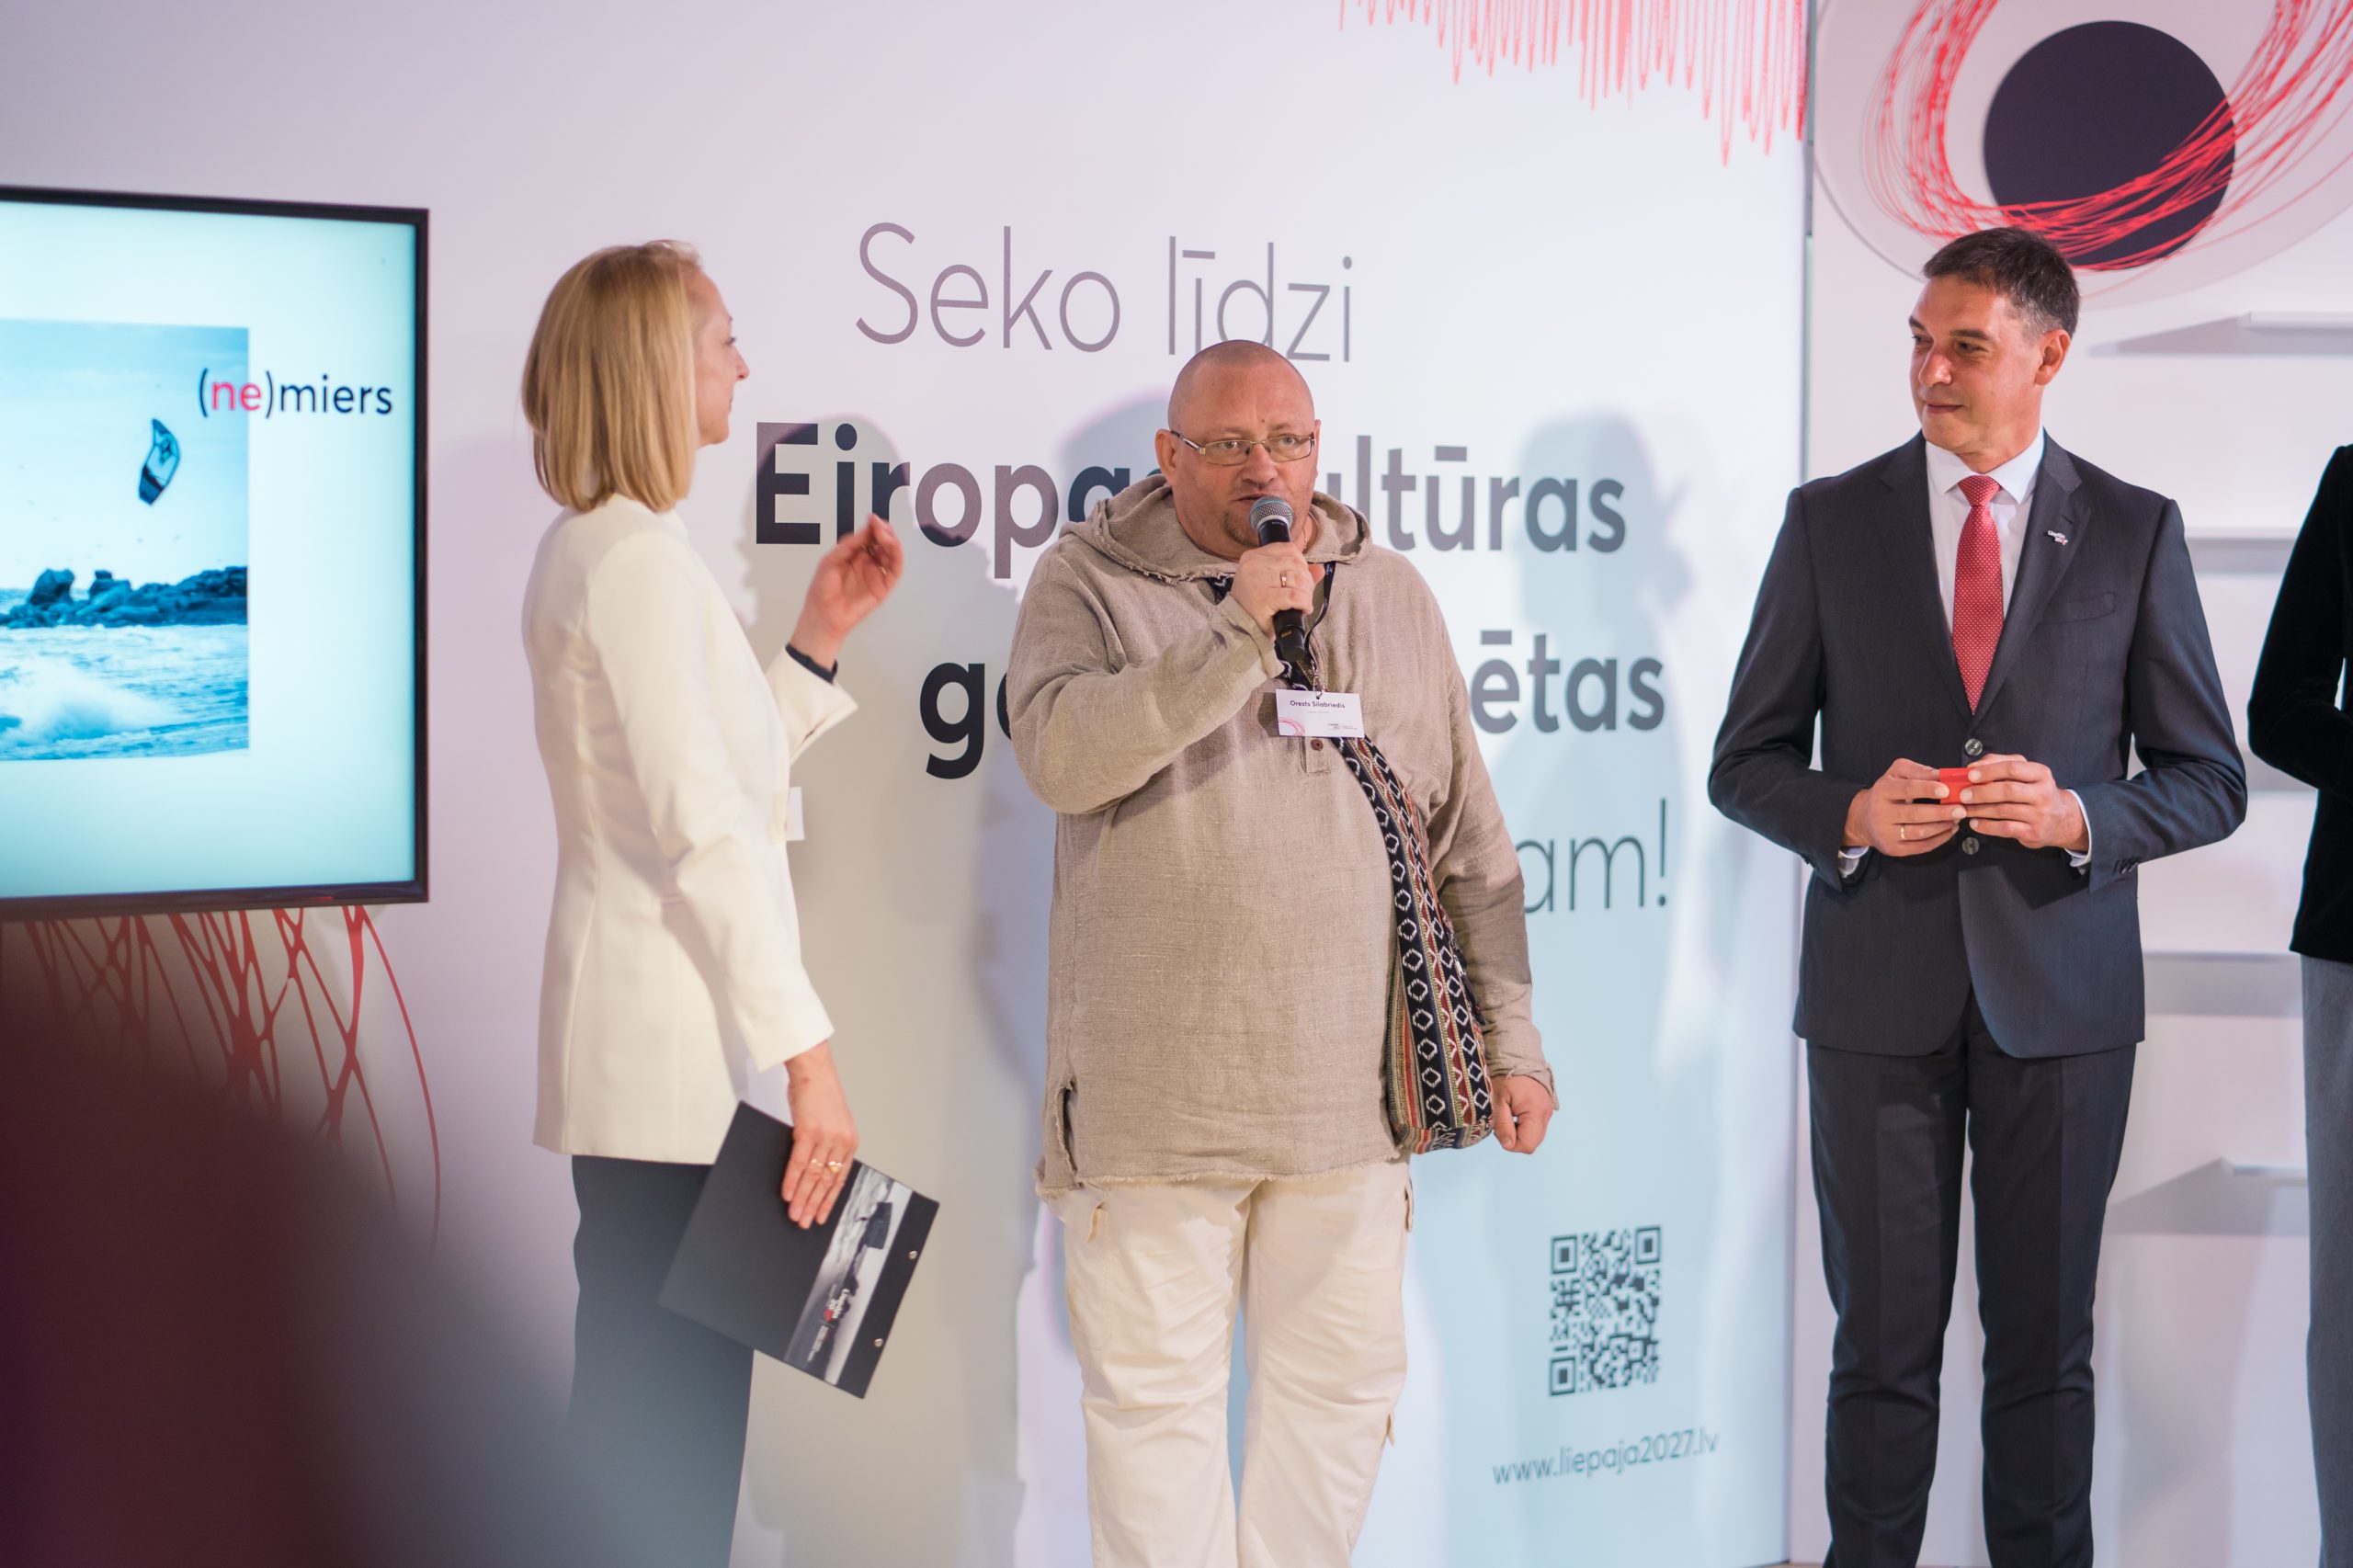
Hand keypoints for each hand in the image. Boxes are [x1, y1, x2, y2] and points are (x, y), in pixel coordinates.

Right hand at [781, 1042, 858, 1227]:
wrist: (813, 1070)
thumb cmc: (820, 1094)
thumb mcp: (832, 1122)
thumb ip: (827, 1145)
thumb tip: (813, 1170)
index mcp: (849, 1141)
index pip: (840, 1178)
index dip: (830, 1200)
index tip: (821, 1216)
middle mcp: (841, 1141)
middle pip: (826, 1181)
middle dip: (814, 1205)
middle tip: (804, 1222)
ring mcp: (825, 1137)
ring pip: (813, 1176)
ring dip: (802, 1198)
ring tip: (794, 1214)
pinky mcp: (808, 1131)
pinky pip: (799, 1163)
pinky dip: (792, 1181)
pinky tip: (788, 1194)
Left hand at [790, 515, 904, 668]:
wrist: (823, 614)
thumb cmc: (822, 592)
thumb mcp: (831, 559)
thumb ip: (850, 544)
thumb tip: (866, 530)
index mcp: (853, 556)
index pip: (869, 537)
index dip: (873, 527)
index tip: (872, 519)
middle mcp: (866, 564)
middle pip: (883, 543)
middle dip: (883, 531)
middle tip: (879, 525)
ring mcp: (875, 574)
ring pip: (891, 553)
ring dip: (891, 540)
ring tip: (884, 534)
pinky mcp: (883, 587)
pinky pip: (895, 569)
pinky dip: (896, 555)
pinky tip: (890, 546)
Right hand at [1229, 539, 1320, 637]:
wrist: (1238, 628)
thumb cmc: (1254, 606)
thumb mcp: (1271, 583)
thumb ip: (1296, 573)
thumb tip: (1320, 569)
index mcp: (1253, 556)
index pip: (1288, 549)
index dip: (1302, 564)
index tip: (1302, 579)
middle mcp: (1254, 564)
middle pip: (1295, 564)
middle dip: (1307, 580)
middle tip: (1305, 595)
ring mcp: (1258, 579)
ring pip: (1297, 578)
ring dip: (1307, 592)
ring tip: (1304, 603)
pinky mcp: (1264, 597)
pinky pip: (1295, 595)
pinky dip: (1304, 602)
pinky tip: (1303, 609)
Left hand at [1494, 1075, 1553, 1153]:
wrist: (1518, 1056)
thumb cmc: (1506, 1076)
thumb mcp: (1498, 1100)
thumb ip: (1503, 1124)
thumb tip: (1508, 1145)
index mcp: (1536, 1112)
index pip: (1527, 1145)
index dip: (1510, 1142)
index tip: (1499, 1128)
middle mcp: (1546, 1114)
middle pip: (1532, 1142)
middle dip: (1515, 1138)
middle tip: (1503, 1121)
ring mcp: (1547, 1111)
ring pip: (1534, 1135)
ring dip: (1519, 1131)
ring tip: (1508, 1115)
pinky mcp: (1545, 1108)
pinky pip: (1536, 1126)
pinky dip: (1524, 1124)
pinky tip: (1515, 1112)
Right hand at [1844, 758, 1961, 855]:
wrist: (1863, 818)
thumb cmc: (1885, 794)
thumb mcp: (1896, 773)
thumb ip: (1919, 771)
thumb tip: (1942, 776)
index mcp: (1883, 791)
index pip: (1907, 789)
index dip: (1928, 789)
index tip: (1946, 790)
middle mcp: (1881, 813)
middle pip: (1915, 814)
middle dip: (1941, 812)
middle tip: (1960, 809)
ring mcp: (1886, 833)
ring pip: (1919, 832)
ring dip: (1942, 826)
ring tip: (1956, 818)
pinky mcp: (1893, 848)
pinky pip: (1920, 846)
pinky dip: (1939, 839)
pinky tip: (1948, 830)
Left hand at [1953, 755, 2088, 851]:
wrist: (2061, 819)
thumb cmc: (2035, 792)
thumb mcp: (2025, 772)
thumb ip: (2000, 763)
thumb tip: (1973, 766)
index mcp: (2041, 774)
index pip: (2013, 768)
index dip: (1989, 771)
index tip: (1970, 775)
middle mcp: (2043, 793)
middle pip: (2008, 790)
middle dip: (1981, 792)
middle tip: (1963, 795)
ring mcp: (2040, 814)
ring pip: (2004, 811)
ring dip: (1979, 810)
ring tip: (1964, 809)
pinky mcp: (2034, 832)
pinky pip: (2005, 828)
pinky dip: (1986, 826)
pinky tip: (1975, 823)